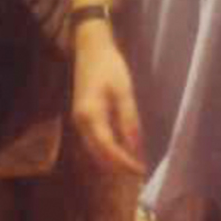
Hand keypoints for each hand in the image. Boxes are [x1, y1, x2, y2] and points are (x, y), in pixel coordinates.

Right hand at [71, 25, 145, 174]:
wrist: (90, 48)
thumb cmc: (109, 66)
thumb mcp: (124, 92)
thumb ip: (129, 121)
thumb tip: (135, 148)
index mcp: (90, 116)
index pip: (108, 149)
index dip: (124, 163)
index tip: (141, 170)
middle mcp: (80, 122)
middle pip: (98, 154)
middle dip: (117, 167)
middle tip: (139, 173)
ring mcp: (78, 120)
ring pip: (94, 150)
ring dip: (112, 160)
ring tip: (133, 165)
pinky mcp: (82, 116)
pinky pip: (94, 141)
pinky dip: (107, 150)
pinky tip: (122, 150)